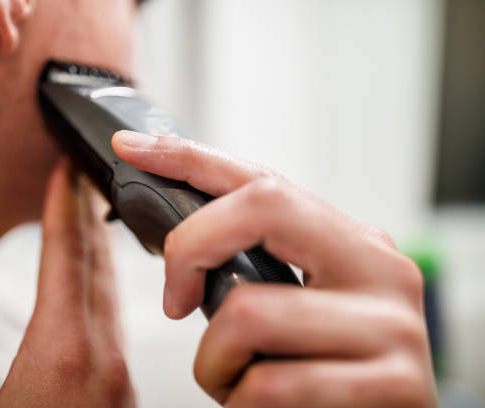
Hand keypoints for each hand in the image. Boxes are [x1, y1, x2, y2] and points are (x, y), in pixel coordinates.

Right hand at [0, 162, 132, 407]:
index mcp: (61, 356)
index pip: (66, 256)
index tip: (65, 171)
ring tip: (89, 220)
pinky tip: (94, 286)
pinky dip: (105, 292)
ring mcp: (122, 385)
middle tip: (82, 181)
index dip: (64, 206)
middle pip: (99, 269)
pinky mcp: (123, 400)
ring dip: (101, 253)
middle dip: (89, 218)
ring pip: (115, 298)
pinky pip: (118, 328)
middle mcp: (105, 365)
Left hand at [113, 131, 437, 407]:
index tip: (136, 149)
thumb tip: (185, 243)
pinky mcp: (393, 384)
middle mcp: (379, 268)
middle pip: (259, 209)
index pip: (265, 181)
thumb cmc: (333, 374)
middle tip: (179, 300)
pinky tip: (262, 407)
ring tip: (239, 381)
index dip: (191, 158)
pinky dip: (240, 403)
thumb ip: (264, 267)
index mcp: (354, 242)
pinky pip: (269, 384)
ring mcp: (392, 324)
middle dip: (191, 251)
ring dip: (215, 363)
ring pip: (246, 313)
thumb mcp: (302, 307)